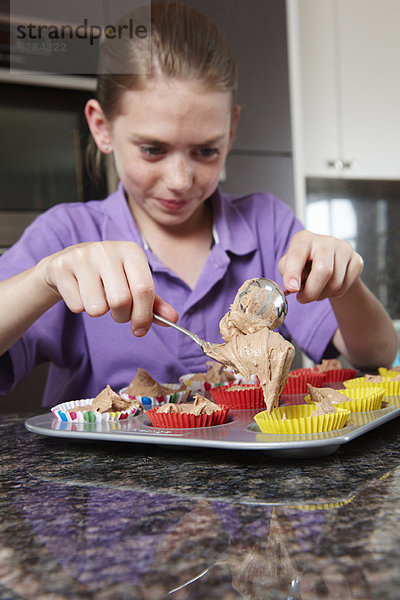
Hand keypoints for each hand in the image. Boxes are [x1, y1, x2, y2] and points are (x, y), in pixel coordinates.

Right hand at [39, 241, 177, 334]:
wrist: (68, 264)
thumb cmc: (108, 276)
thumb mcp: (133, 284)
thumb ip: (154, 303)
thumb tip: (173, 319)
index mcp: (131, 251)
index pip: (144, 289)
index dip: (144, 315)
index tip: (140, 329)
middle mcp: (107, 249)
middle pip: (121, 301)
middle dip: (121, 316)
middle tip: (117, 311)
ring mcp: (82, 256)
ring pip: (97, 307)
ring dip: (99, 312)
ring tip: (97, 297)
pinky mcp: (61, 267)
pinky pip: (76, 306)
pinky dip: (80, 307)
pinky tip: (80, 291)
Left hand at [278, 230, 363, 302]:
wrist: (328, 263)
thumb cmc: (303, 264)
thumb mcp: (288, 266)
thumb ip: (286, 273)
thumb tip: (292, 287)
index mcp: (304, 239)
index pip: (297, 255)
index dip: (293, 273)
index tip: (292, 289)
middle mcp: (325, 240)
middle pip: (323, 270)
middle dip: (311, 291)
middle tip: (303, 299)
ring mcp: (344, 248)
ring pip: (335, 282)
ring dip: (322, 295)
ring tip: (316, 292)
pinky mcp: (356, 259)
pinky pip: (346, 285)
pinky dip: (335, 294)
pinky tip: (329, 288)